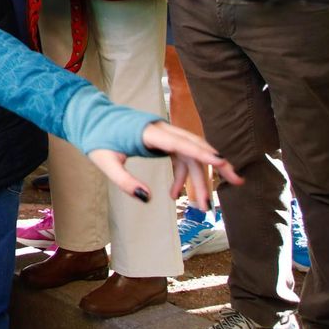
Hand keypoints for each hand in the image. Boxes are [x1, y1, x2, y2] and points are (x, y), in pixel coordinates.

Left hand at [88, 121, 241, 204]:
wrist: (91, 120)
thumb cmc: (97, 139)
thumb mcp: (105, 162)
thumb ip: (124, 182)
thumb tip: (148, 199)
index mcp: (148, 131)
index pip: (179, 142)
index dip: (202, 152)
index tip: (222, 161)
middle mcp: (161, 130)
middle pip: (195, 146)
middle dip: (217, 165)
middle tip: (237, 182)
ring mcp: (164, 134)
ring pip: (191, 156)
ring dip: (198, 180)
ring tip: (204, 208)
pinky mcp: (162, 140)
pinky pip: (180, 158)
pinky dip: (182, 177)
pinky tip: (175, 195)